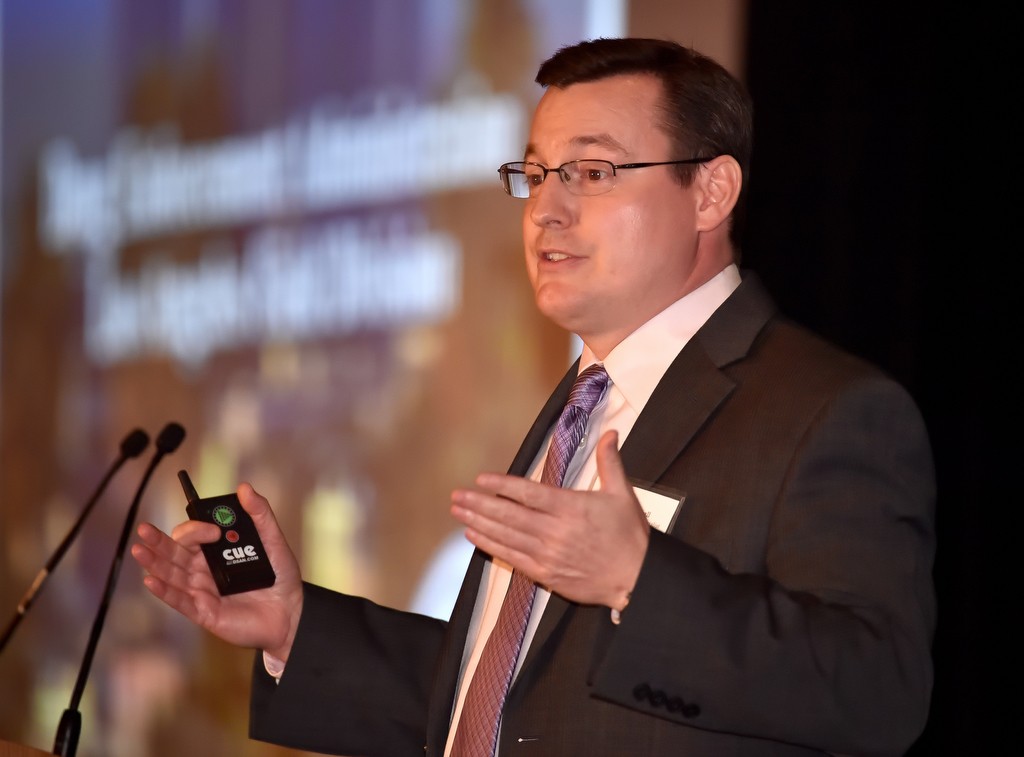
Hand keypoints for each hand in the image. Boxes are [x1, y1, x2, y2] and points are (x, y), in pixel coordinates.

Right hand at [130, 482, 303, 661]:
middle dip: (158, 541)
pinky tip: (151, 580)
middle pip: (175, 552)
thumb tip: (245, 488)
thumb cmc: (281, 578)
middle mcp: (204, 569)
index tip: (213, 530)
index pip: (194, 536)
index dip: (197, 529)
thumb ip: (260, 515)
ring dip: (154, 562)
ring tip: (140, 550)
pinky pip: (180, 601)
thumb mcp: (274, 541)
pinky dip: (164, 591)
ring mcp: (202, 590)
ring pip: (172, 574)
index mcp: (216, 551)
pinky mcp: (204, 611)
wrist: (291, 613)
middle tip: (144, 529)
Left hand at [450, 430, 649, 608]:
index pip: (528, 493)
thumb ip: (610, 462)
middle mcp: (555, 531)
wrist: (637, 578)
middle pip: (509, 515)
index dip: (502, 485)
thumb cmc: (630, 535)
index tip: (481, 478)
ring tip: (458, 511)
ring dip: (479, 522)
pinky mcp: (546, 574)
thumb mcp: (622, 494)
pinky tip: (474, 536)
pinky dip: (491, 546)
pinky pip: (512, 558)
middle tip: (456, 495)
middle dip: (479, 503)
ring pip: (506, 536)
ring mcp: (548, 554)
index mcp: (571, 508)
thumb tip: (610, 432)